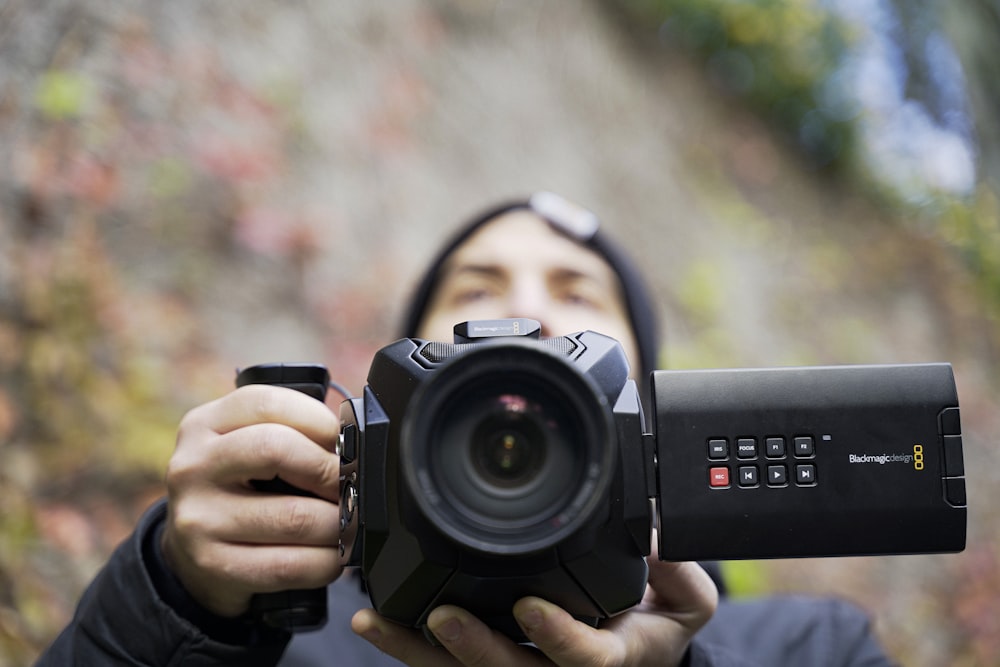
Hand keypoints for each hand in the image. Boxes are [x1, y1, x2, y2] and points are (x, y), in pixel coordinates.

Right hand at [161, 385, 342, 616]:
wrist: (191, 552)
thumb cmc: (239, 488)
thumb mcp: (247, 447)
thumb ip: (290, 434)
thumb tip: (355, 448)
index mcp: (204, 424)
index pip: (269, 404)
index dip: (321, 422)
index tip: (345, 445)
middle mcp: (193, 467)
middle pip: (277, 450)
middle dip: (331, 471)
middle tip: (353, 486)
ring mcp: (198, 518)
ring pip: (293, 516)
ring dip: (338, 523)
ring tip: (352, 523)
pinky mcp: (212, 564)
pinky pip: (288, 564)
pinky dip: (325, 562)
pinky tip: (334, 556)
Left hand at [351, 550, 717, 666]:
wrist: (639, 659)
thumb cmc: (655, 628)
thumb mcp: (688, 603)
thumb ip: (680, 572)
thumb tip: (652, 537)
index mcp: (611, 660)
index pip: (584, 661)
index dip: (558, 638)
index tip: (531, 608)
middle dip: (471, 649)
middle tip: (440, 617)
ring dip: (418, 651)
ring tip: (377, 621)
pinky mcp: (490, 665)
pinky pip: (444, 665)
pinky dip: (407, 646)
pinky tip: (374, 619)